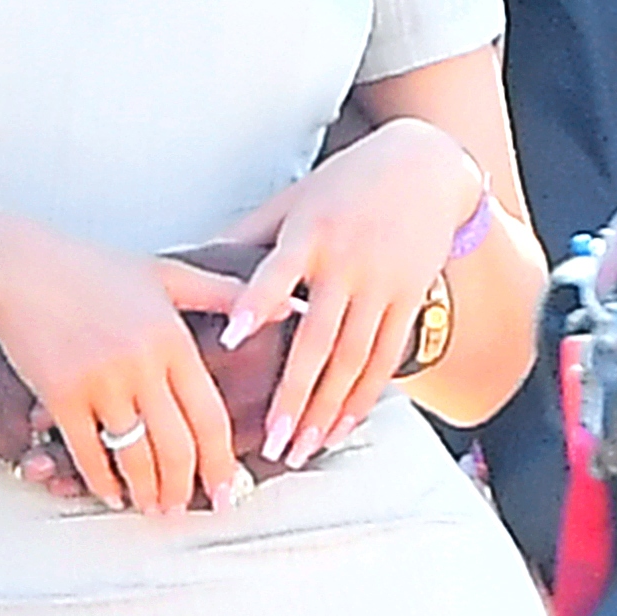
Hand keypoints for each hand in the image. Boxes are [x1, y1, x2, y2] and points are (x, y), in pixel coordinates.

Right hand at [0, 225, 239, 515]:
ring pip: (135, 457)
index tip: (229, 491)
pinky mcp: (61, 395)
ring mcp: (99, 381)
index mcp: (171, 338)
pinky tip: (111, 491)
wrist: (19, 267)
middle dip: (186, 488)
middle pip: (177, 447)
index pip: (209, 417)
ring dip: (147, 492)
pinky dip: (102, 481)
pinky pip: (88, 453)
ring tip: (154, 505)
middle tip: (188, 508)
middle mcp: (140, 363)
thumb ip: (224, 294)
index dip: (222, 464)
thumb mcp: (165, 274)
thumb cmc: (91, 269)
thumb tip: (288, 302)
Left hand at [221, 119, 483, 465]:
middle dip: (294, 395)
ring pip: (354, 359)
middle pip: (319, 339)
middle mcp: (347, 262)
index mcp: (309, 233)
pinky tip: (341, 428)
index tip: (232, 340)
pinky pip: (386, 358)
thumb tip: (193, 259)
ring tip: (301, 448)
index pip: (278, 273)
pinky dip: (364, 397)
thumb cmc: (343, 183)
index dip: (255, 304)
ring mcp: (383, 284)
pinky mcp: (410, 299)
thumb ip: (249, 234)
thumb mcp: (293, 198)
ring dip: (327, 409)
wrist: (423, 167)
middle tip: (271, 442)